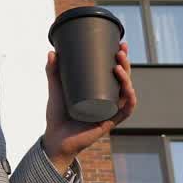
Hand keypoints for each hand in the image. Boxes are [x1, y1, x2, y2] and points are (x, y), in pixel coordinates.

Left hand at [42, 42, 136, 173]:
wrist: (55, 138)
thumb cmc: (57, 116)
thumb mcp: (56, 89)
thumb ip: (53, 72)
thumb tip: (52, 52)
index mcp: (99, 91)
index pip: (115, 72)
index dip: (121, 59)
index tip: (120, 44)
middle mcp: (108, 100)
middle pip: (124, 80)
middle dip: (126, 64)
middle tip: (120, 51)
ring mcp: (110, 111)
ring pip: (127, 93)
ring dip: (128, 79)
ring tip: (119, 66)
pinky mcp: (109, 122)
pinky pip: (125, 111)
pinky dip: (130, 100)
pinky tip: (129, 90)